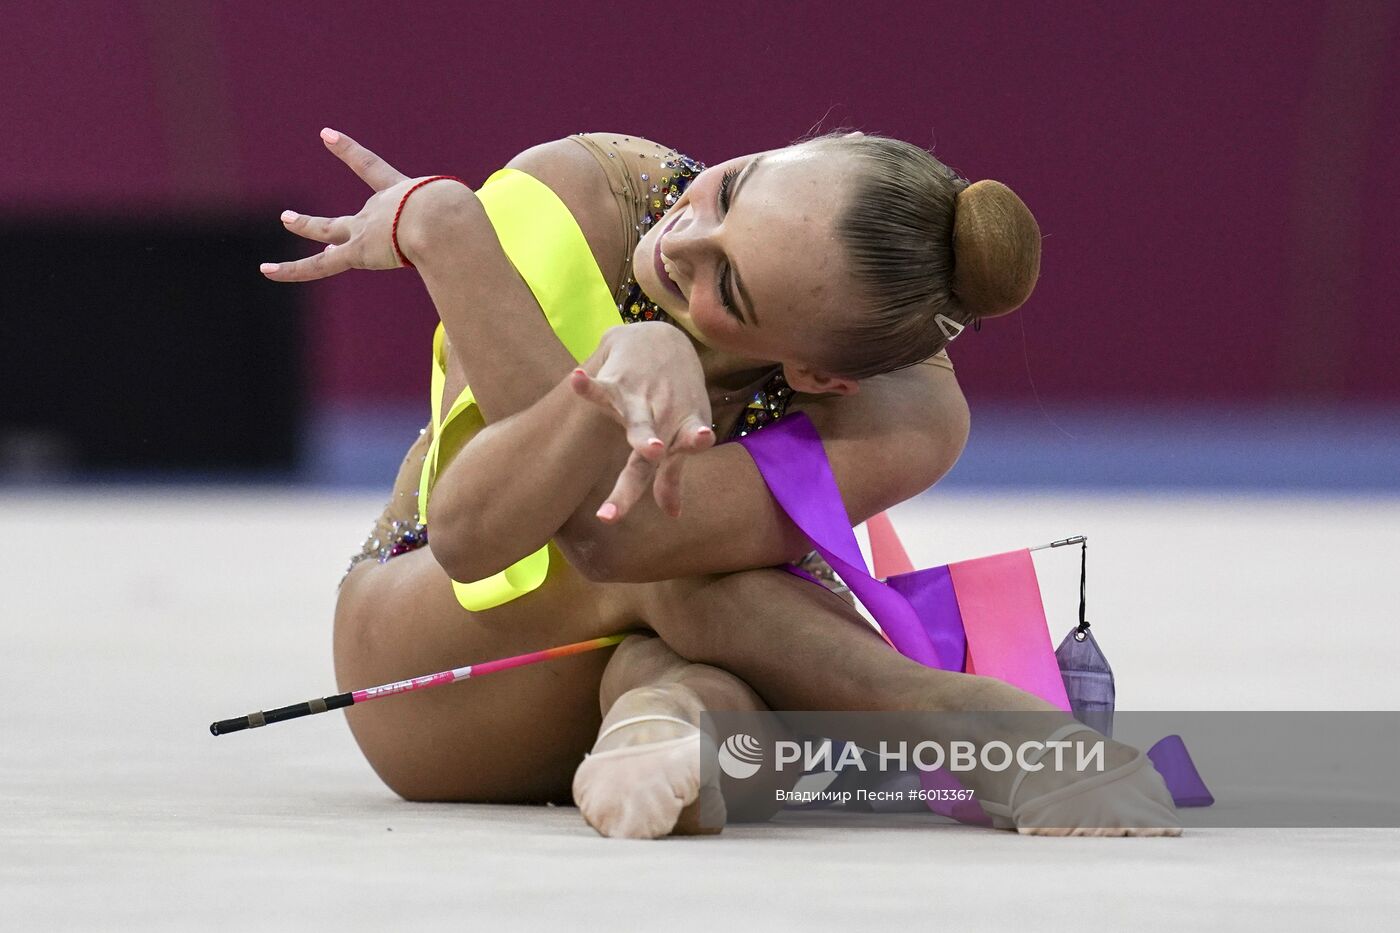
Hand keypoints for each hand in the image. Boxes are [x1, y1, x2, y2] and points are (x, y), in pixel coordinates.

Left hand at [259, 128, 454, 281]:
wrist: (441, 217)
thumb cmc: (459, 212)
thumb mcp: (465, 208)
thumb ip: (469, 219)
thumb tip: (490, 230)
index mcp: (401, 196)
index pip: (371, 169)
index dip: (349, 152)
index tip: (326, 135)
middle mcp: (377, 211)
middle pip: (349, 212)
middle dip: (331, 211)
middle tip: (302, 210)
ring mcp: (364, 231)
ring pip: (328, 229)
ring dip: (306, 223)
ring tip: (287, 218)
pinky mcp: (358, 253)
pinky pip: (318, 266)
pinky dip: (291, 269)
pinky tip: (267, 271)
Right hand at [569, 324, 714, 521]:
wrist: (665, 340)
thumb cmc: (675, 395)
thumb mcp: (680, 432)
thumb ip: (671, 475)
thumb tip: (673, 515)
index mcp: (678, 434)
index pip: (674, 462)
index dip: (675, 479)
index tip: (674, 509)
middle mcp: (663, 417)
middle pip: (651, 450)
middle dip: (653, 457)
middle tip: (657, 461)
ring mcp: (641, 399)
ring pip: (636, 418)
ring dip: (641, 431)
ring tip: (649, 446)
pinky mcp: (618, 382)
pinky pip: (601, 387)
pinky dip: (589, 385)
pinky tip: (577, 379)